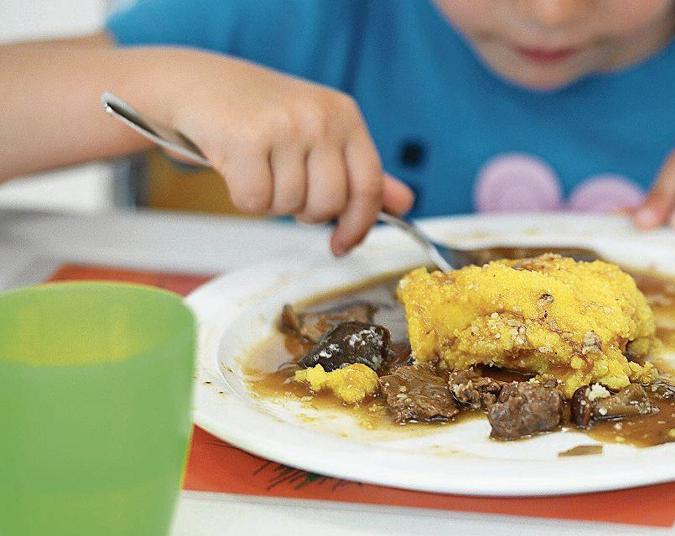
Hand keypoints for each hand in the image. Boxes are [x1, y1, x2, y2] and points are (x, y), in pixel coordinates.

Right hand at [154, 51, 412, 254]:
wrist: (198, 84)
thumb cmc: (263, 116)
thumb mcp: (320, 134)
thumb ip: (360, 171)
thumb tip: (406, 203)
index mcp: (345, 116)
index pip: (369, 185)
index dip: (360, 224)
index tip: (343, 244)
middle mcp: (320, 118)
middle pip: (330, 203)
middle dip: (306, 212)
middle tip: (287, 191)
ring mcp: (285, 126)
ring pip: (291, 205)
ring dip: (272, 203)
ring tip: (259, 170)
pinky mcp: (246, 139)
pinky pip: (255, 202)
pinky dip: (243, 197)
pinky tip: (237, 169)